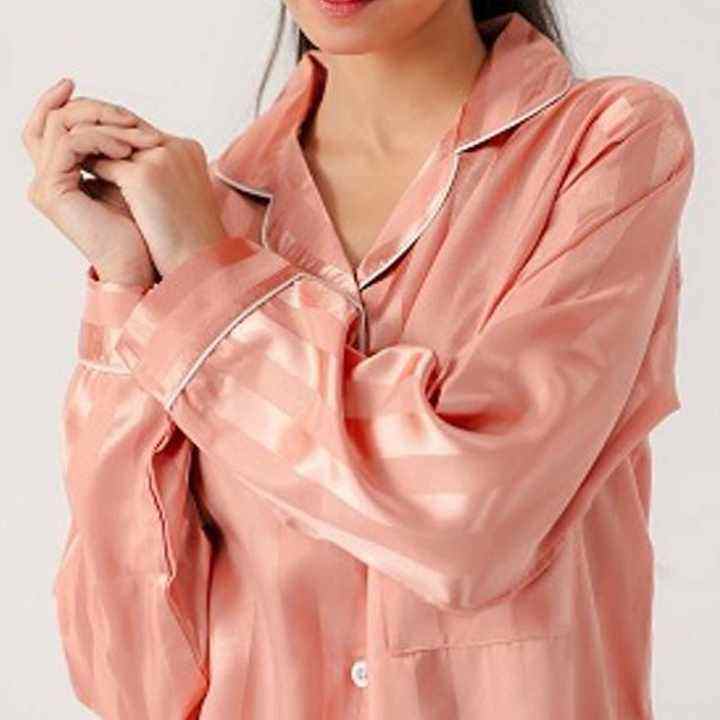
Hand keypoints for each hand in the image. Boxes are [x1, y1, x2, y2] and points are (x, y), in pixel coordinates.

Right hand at [22, 78, 165, 286]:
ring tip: (137, 136)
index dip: (69, 102)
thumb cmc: (143, 230)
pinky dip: (100, 139)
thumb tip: (124, 117)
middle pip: (52, 119)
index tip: (96, 91)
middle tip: (127, 115)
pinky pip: (71, 144)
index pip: (54, 125)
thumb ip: (116, 152)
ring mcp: (46, 184)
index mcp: (62, 174)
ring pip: (61, 126)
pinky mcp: (53, 191)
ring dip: (103, 123)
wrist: (141, 265)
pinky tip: (127, 150)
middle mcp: (47, 178)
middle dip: (93, 109)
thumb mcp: (130, 180)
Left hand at [81, 131, 227, 278]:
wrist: (201, 260)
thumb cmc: (192, 238)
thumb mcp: (179, 195)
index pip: (143, 130)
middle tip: (75, 148)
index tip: (97, 149)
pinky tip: (76, 179)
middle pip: (126, 126)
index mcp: (189, 149)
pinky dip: (88, 169)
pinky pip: (103, 163)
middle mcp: (176, 146)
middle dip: (99, 135)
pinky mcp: (145, 175)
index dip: (118, 137)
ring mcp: (161, 158)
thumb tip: (119, 168)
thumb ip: (157, 175)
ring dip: (89, 149)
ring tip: (71, 161)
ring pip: (110, 140)